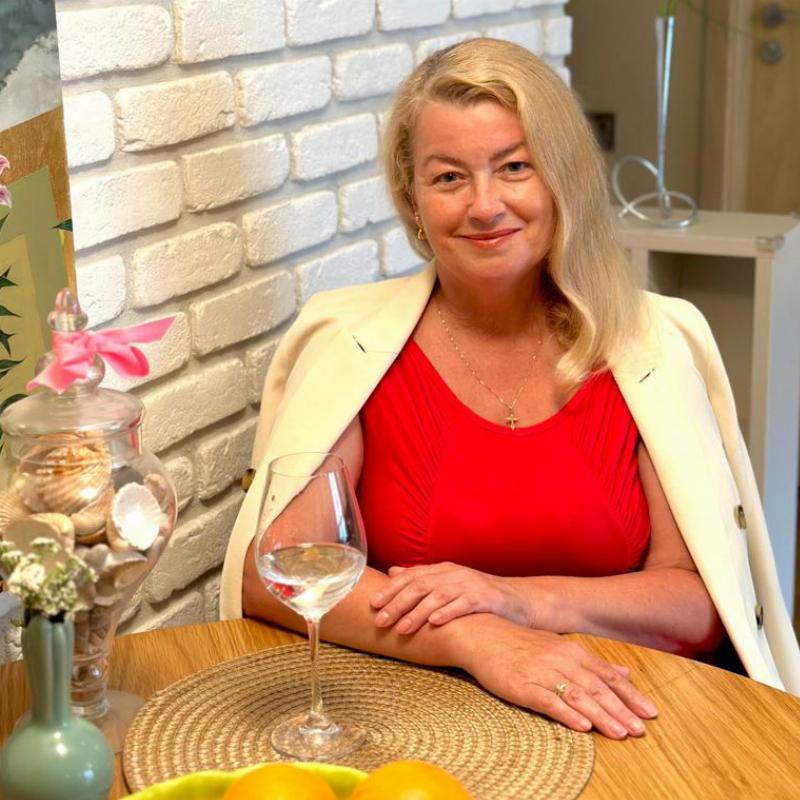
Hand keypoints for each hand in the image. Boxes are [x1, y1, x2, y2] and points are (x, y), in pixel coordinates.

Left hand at [371, 562, 531, 632]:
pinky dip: (448, 612)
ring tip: (402, 628)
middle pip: (420, 586)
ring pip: (439, 596)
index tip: (373, 603)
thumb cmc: (478, 596)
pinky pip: (464, 605)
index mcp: (443, 570)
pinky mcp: (486, 598)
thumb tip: (393, 571)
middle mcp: (454, 574)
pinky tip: (435, 623)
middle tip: (380, 620)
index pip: (412, 577)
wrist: (518, 601)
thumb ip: (422, 578)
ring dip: (418, 613)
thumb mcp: (449, 584)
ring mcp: (470, 584)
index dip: (391, 589)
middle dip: (398, 603)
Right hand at [455, 614, 657, 738]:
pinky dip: (567, 715)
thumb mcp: (559, 646)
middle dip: (621, 710)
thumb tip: (624, 671)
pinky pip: (549, 702)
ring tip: (620, 733)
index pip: (606, 675)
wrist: (482, 635)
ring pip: (578, 697)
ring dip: (601, 716)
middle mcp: (560, 660)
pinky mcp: (523, 686)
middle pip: (596, 688)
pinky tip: (582, 727)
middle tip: (641, 730)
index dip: (629, 694)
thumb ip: (592, 662)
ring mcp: (541, 673)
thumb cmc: (521, 643)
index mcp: (571, 650)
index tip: (650, 712)